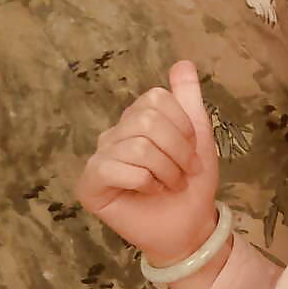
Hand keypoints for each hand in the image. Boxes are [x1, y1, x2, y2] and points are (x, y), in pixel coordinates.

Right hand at [75, 61, 220, 265]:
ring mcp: (99, 158)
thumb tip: (182, 62)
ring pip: (138, 146)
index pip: (156, 99)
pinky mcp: (89, 184)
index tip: (192, 151)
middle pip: (148, 121)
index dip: (182, 126)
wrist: (189, 225)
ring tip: (171, 184)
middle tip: (184, 172)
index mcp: (136, 119)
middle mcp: (114, 134)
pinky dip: (146, 182)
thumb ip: (188, 97)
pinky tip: (151, 192)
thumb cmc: (191, 182)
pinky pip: (116, 168)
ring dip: (166, 170)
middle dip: (178, 151)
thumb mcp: (198, 134)